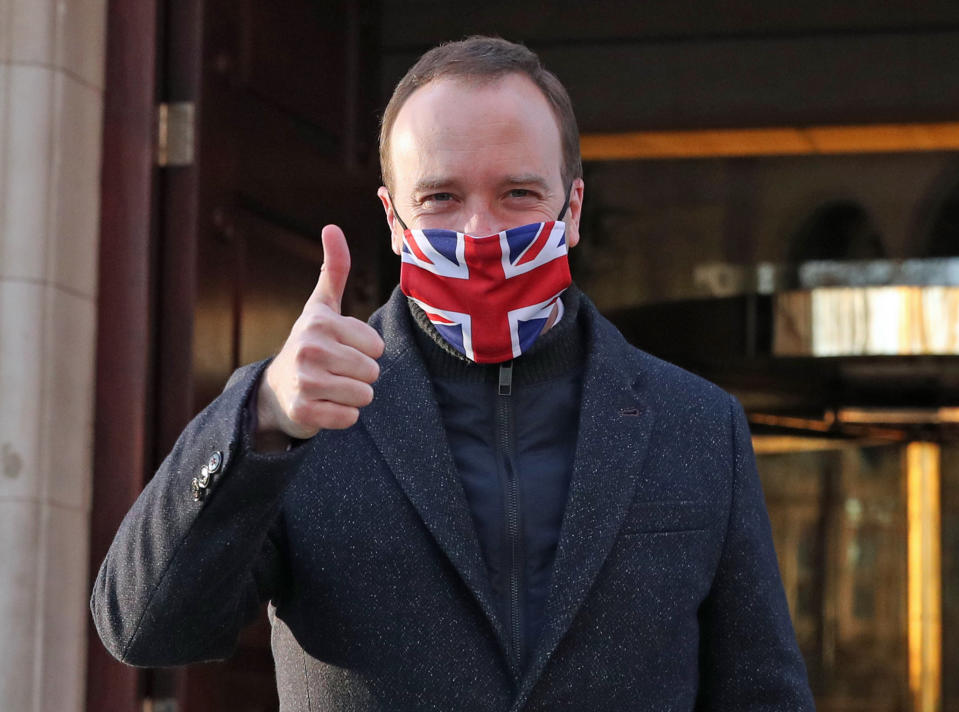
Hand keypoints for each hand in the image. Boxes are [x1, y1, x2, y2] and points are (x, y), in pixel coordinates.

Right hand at [256, 225, 384, 444]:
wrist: (276, 390)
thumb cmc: (310, 343)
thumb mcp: (321, 306)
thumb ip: (334, 269)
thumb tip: (332, 227)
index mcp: (320, 322)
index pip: (376, 346)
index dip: (366, 351)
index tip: (342, 348)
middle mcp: (309, 348)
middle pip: (372, 372)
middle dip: (361, 375)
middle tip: (337, 371)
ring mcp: (304, 381)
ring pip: (364, 395)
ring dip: (354, 396)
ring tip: (332, 387)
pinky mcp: (303, 411)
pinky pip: (349, 417)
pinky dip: (343, 416)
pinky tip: (325, 405)